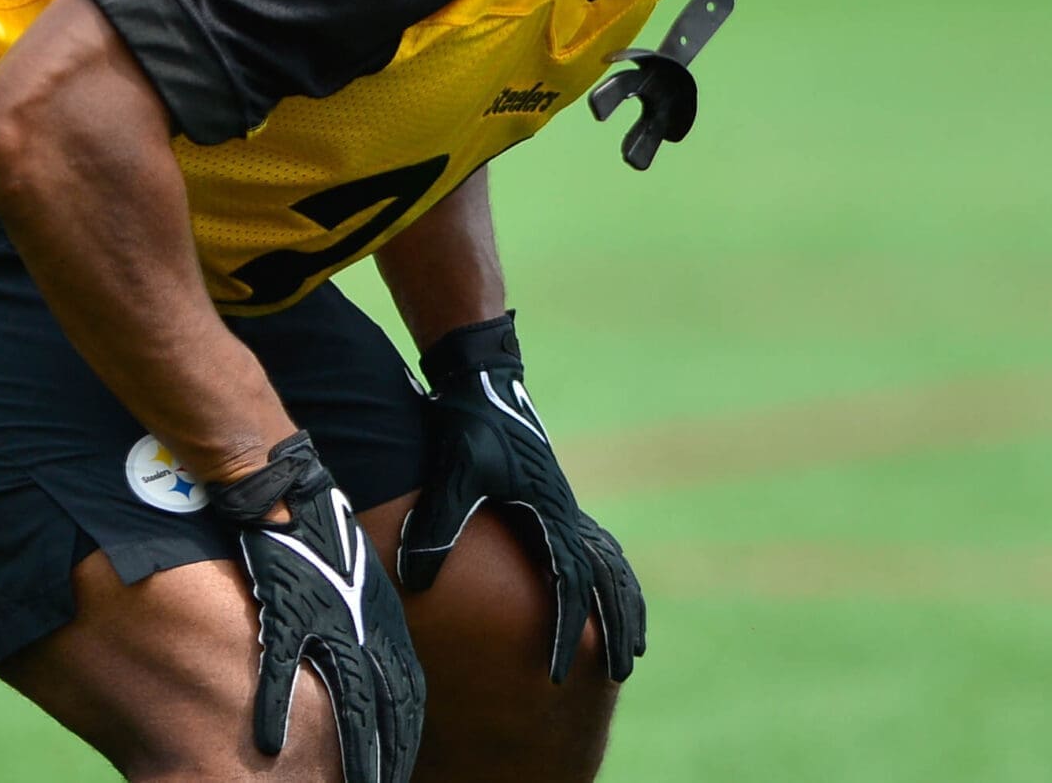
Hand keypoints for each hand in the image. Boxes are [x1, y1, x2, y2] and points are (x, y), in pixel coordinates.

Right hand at [212, 431, 424, 782]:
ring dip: (351, 749)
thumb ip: (366, 623)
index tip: (396, 768)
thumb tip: (365, 659)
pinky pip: (280, 667)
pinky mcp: (288, 608)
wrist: (293, 487)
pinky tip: (268, 742)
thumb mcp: (362, 580)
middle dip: (385, 756)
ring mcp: (330, 621)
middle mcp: (366, 627)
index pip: (405, 694)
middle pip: (384, 707)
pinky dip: (274, 707)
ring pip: (347, 698)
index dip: (402, 736)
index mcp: (385, 622)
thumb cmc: (326, 532)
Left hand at [397, 312, 646, 681]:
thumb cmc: (467, 422)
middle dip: (618, 627)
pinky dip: (611, 573)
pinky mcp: (552, 496)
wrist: (481, 377)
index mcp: (551, 512)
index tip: (560, 674)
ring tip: (634, 644)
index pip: (569, 585)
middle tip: (623, 672)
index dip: (566, 632)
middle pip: (608, 580)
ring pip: (610, 563)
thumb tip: (416, 579)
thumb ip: (437, 523)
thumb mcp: (453, 471)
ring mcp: (564, 503)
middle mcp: (566, 512)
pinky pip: (597, 545)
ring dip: (624, 603)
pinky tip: (604, 588)